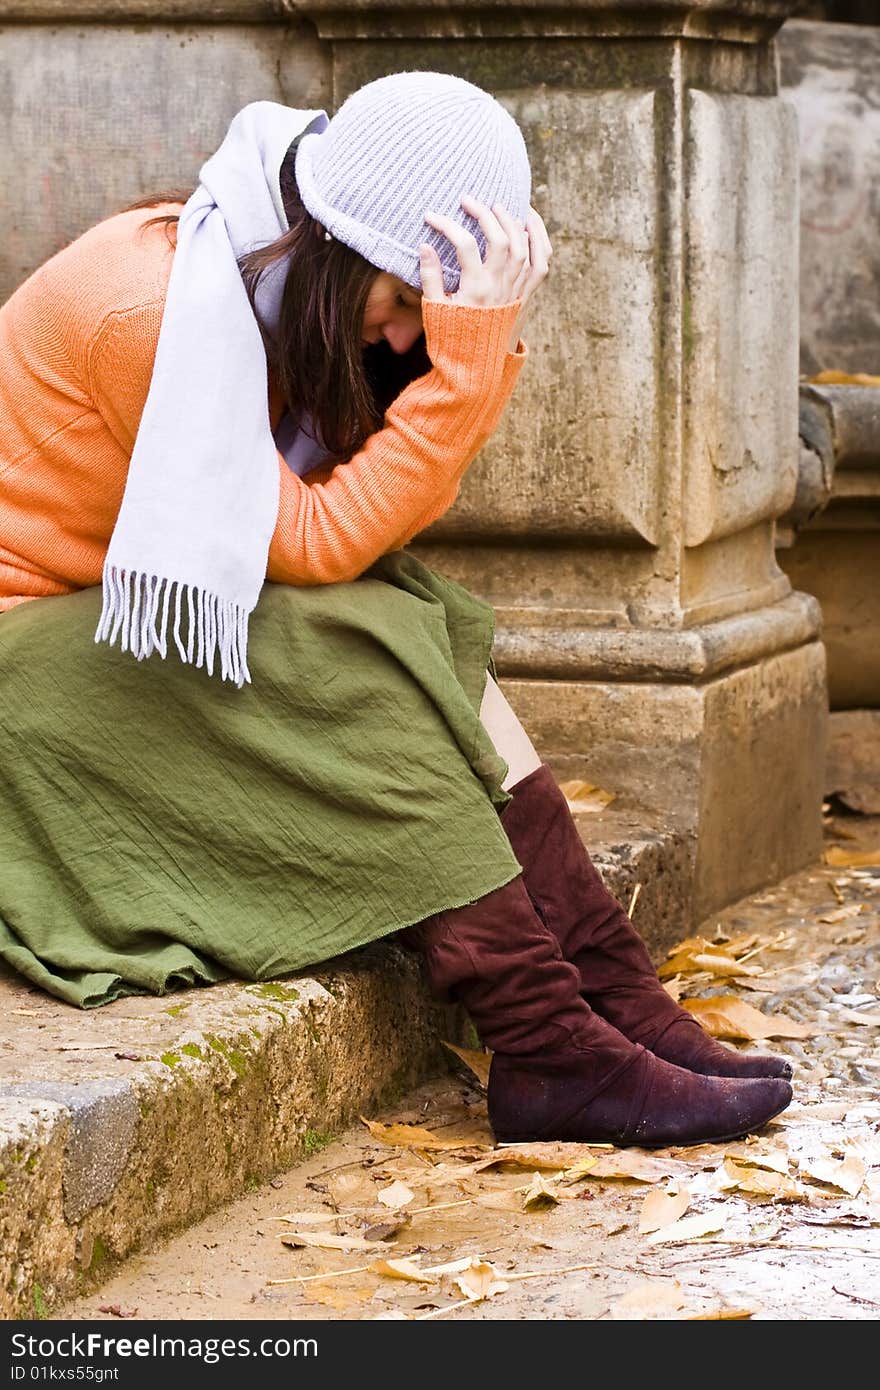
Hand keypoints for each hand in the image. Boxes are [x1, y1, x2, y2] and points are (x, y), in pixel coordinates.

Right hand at [420, 196, 551, 350]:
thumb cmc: (451, 341)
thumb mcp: (434, 310)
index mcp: (475, 290)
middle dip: (484, 214)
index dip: (447, 225)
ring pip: (524, 247)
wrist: (474, 370)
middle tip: (468, 201)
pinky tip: (529, 222)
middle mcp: (500, 288)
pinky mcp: (525, 297)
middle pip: (500, 239)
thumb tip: (425, 246)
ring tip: (498, 206)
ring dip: (512, 221)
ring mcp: (516, 292)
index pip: (465, 245)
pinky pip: (541, 264)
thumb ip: (430, 277)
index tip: (431, 216)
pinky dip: (539, 241)